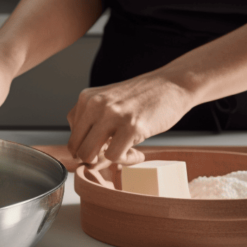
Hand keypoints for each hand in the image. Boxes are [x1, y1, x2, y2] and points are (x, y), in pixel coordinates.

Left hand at [66, 72, 194, 165]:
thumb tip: (84, 160)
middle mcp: (95, 105)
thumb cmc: (143, 97)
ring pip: (89, 155)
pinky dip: (126, 161)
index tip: (105, 146)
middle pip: (77, 149)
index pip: (73, 136)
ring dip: (107, 162)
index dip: (88, 148)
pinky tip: (138, 153)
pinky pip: (114, 157)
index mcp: (86, 99)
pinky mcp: (131, 126)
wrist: (174, 84)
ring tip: (125, 153)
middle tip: (113, 153)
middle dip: (94, 158)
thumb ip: (93, 123)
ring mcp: (112, 115)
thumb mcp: (109, 102)